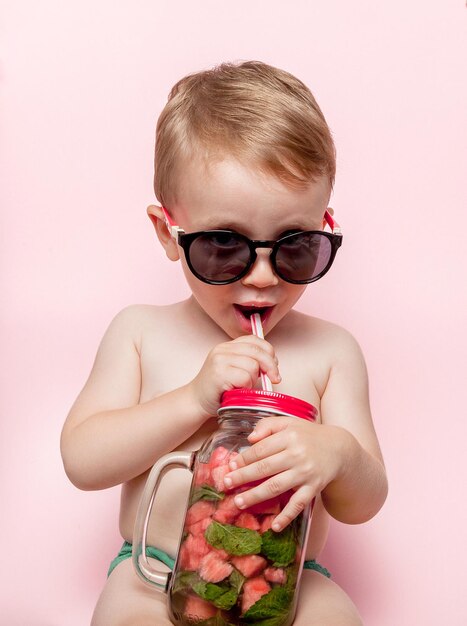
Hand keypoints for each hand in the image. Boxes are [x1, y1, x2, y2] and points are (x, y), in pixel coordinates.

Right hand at [188, 335, 280, 418]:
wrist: (196, 401)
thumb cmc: (219, 389)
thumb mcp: (235, 369)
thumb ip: (250, 362)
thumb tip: (273, 365)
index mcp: (229, 345)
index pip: (256, 340)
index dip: (269, 353)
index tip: (274, 366)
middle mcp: (223, 348)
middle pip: (258, 351)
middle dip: (271, 366)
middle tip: (275, 379)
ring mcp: (219, 359)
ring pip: (253, 365)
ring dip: (253, 380)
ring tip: (243, 386)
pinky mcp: (218, 373)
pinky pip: (245, 377)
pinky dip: (246, 386)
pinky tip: (237, 391)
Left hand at [223, 416, 347, 530]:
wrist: (339, 449)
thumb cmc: (307, 435)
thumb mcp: (288, 423)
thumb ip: (267, 426)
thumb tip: (249, 439)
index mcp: (288, 436)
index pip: (260, 449)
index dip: (243, 459)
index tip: (230, 466)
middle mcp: (297, 455)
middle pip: (264, 468)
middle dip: (242, 477)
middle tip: (225, 485)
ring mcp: (305, 473)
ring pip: (276, 487)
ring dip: (255, 496)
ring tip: (238, 502)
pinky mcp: (314, 488)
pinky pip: (298, 504)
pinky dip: (286, 517)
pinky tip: (274, 526)